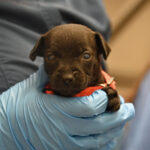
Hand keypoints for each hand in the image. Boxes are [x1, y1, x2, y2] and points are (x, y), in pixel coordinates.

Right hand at [0, 65, 134, 149]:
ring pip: (96, 141)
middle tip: (129, 109)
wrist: (6, 129)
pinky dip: (102, 145)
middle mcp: (62, 128)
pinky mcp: (61, 149)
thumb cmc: (18, 105)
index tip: (107, 93)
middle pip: (98, 126)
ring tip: (122, 123)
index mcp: (55, 109)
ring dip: (113, 132)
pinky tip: (109, 138)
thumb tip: (56, 64)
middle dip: (117, 117)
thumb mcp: (31, 86)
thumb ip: (47, 76)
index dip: (101, 99)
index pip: (88, 107)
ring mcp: (62, 142)